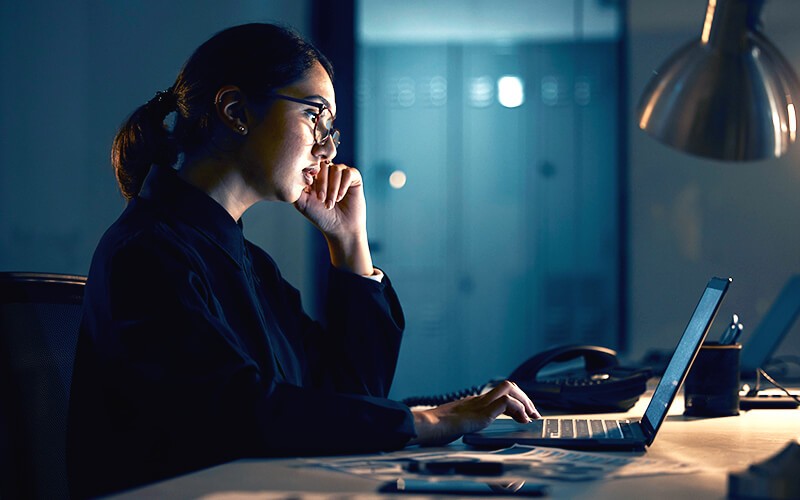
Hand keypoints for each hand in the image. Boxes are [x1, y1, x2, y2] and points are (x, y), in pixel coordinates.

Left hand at [294, 161, 365, 237]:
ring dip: (332, 188)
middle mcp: (328, 172)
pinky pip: (349, 173)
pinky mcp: (354, 177)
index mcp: (315, 175)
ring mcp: (341, 174)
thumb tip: (295, 173)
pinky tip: (340, 197)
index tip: (310, 191)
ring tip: (331, 203)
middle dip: (322, 183)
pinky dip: (343, 185)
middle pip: (323, 166)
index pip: (311, 165)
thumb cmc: (320, 216)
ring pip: (336, 170)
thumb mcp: (302, 203)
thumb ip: (296, 188)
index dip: (311, 175)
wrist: (340, 228)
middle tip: (321, 200)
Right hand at [407, 381, 540, 446]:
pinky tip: (522, 421)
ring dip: (524, 401)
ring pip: (510, 389)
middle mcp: (478, 400)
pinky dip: (518, 410)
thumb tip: (459, 434)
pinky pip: (507, 403)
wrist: (427, 426)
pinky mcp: (482, 412)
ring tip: (531, 417)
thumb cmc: (434, 430)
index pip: (500, 394)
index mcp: (472, 403)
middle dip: (525, 399)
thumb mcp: (452, 428)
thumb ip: (460, 427)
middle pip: (508, 387)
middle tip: (534, 414)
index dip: (516, 402)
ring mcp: (480, 404)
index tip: (525, 415)